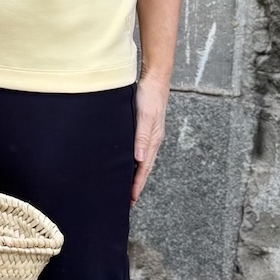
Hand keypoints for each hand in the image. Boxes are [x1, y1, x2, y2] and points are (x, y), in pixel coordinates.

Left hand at [131, 71, 168, 205]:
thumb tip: (139, 159)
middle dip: (136, 184)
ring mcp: (149, 135)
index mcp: (153, 141)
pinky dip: (133, 160)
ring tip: (125, 186)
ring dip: (134, 174)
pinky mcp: (143, 128)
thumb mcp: (145, 117)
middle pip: (144, 168)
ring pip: (141, 160)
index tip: (131, 200)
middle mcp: (152, 141)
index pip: (144, 168)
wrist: (154, 78)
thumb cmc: (149, 96)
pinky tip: (126, 162)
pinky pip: (138, 149)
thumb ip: (142, 137)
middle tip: (127, 201)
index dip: (137, 185)